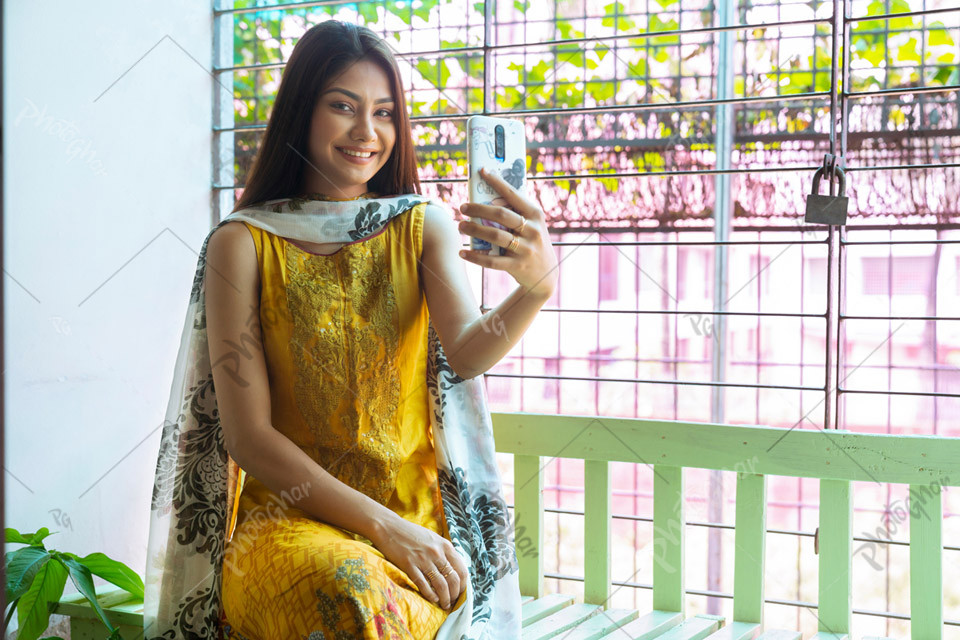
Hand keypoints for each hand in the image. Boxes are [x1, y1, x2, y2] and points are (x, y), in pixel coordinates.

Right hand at [369, 514, 468, 610]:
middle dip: (455, 595)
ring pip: (441, 585)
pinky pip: (424, 585)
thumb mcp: (433, 538)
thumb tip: (453, 569)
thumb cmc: (411, 533)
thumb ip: (444, 551)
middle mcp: (437, 552)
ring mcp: (423, 559)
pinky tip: (433, 599)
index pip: (462, 569)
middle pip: (453, 580)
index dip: (463, 585)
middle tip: (452, 601)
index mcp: (445, 545)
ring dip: (445, 599)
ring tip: (444, 605)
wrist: (389, 527)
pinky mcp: (409, 565)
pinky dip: (430, 595)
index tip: (460, 592)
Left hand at [457, 167, 558, 298]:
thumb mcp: (532, 226)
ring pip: (495, 236)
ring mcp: (526, 249)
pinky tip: (462, 253)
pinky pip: (492, 261)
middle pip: (501, 214)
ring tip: (461, 226)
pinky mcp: (518, 266)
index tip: (482, 171)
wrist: (546, 275)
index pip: (513, 194)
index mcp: (536, 215)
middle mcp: (533, 230)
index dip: (497, 182)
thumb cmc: (533, 243)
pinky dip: (475, 256)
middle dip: (478, 209)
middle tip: (463, 207)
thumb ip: (516, 214)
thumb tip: (486, 198)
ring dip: (474, 229)